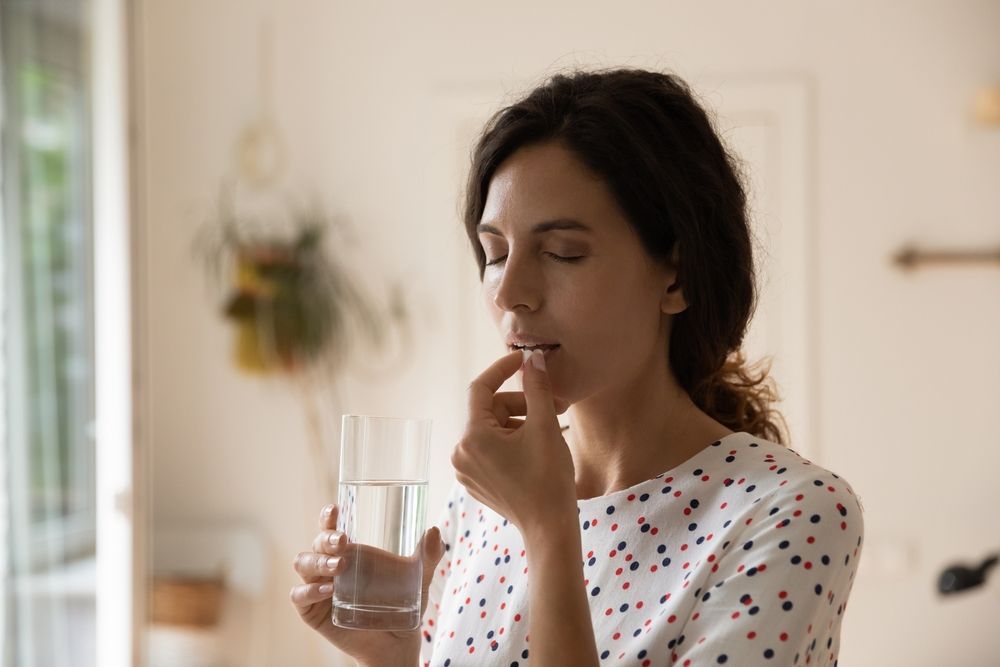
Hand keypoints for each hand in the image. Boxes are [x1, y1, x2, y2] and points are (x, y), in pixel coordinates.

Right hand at [290, 503, 445, 664]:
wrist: (397, 644)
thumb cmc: (403, 606)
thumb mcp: (418, 580)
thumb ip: (427, 557)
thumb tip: (434, 530)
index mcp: (350, 552)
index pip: (331, 528)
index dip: (327, 517)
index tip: (335, 508)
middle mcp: (330, 566)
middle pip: (316, 543)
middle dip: (325, 538)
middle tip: (344, 541)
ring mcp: (319, 588)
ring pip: (303, 564)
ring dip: (317, 562)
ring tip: (338, 567)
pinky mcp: (313, 612)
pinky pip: (299, 596)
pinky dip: (309, 591)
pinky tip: (327, 591)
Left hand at [451, 349, 576, 537]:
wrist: (549, 528)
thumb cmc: (548, 478)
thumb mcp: (545, 426)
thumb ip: (537, 387)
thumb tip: (533, 359)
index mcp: (471, 437)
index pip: (480, 388)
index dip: (502, 369)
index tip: (524, 359)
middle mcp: (461, 452)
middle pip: (490, 410)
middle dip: (523, 403)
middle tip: (556, 405)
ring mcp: (466, 470)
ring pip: (492, 429)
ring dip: (520, 422)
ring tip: (551, 430)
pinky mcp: (476, 481)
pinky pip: (491, 449)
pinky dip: (512, 441)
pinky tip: (537, 448)